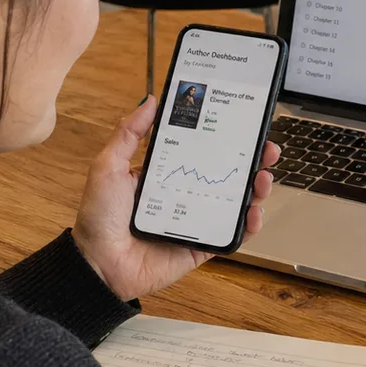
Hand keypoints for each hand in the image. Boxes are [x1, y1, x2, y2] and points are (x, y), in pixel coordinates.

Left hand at [72, 95, 281, 300]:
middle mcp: (184, 195)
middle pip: (227, 174)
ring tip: (264, 178)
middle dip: (251, 161)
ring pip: (235, 203)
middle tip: (267, 149)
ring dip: (256, 190)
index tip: (244, 125)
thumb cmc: (99, 217)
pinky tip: (254, 213)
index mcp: (165, 174)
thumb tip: (151, 101)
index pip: (203, 151)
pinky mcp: (201, 247)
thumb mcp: (108, 166)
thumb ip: (128, 133)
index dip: (225, 139)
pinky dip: (248, 226)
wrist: (97, 265)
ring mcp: (195, 221)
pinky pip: (231, 235)